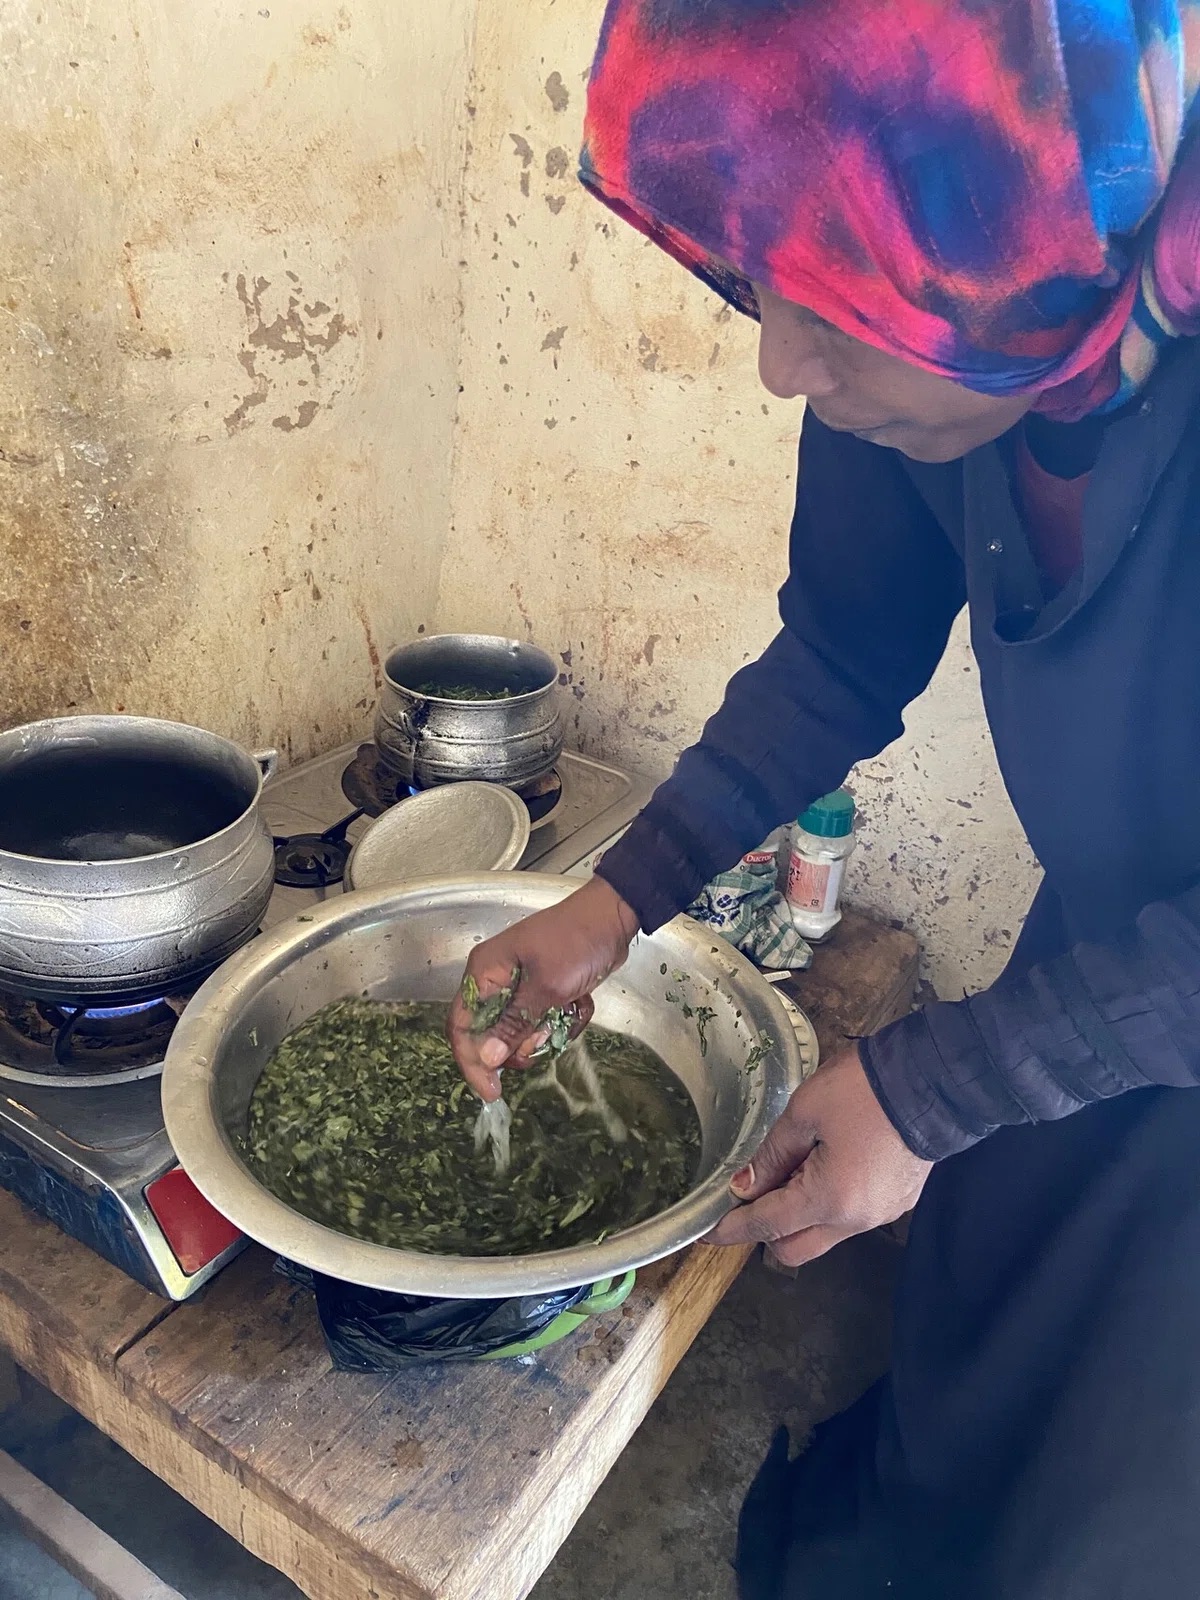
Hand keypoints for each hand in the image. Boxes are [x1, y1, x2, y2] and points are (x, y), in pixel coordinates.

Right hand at [448, 875, 639, 1100]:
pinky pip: (544, 1021)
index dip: (473, 1062)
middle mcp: (496, 979)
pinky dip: (564, 1019)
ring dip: (548, 1031)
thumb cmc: (576, 942)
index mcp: (485, 972)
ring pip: (522, 1032)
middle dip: (521, 1045)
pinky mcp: (543, 990)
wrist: (613, 917)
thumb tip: (487, 1058)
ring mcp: (520, 985)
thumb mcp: (547, 987)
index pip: (462, 1026)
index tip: (492, 1090)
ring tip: (568, 1011)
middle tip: (546, 1041)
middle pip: (491, 1034)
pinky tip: (581, 1001)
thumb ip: (515, 1024)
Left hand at [705, 1046, 931, 1266]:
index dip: (733, 1229)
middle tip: (750, 1193)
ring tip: (790, 1166)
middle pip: (794, 1248)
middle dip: (764, 1230)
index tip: (707, 1232)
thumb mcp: (804, 1112)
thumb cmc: (863, 1091)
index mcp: (830, 1200)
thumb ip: (771, 1154)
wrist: (933, 1081)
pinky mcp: (897, 1203)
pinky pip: (849, 1218)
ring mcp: (880, 1215)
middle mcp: (855, 1220)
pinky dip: (826, 1204)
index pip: (767, 1226)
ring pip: (823, 1235)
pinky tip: (821, 1166)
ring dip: (797, 1214)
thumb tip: (745, 1186)